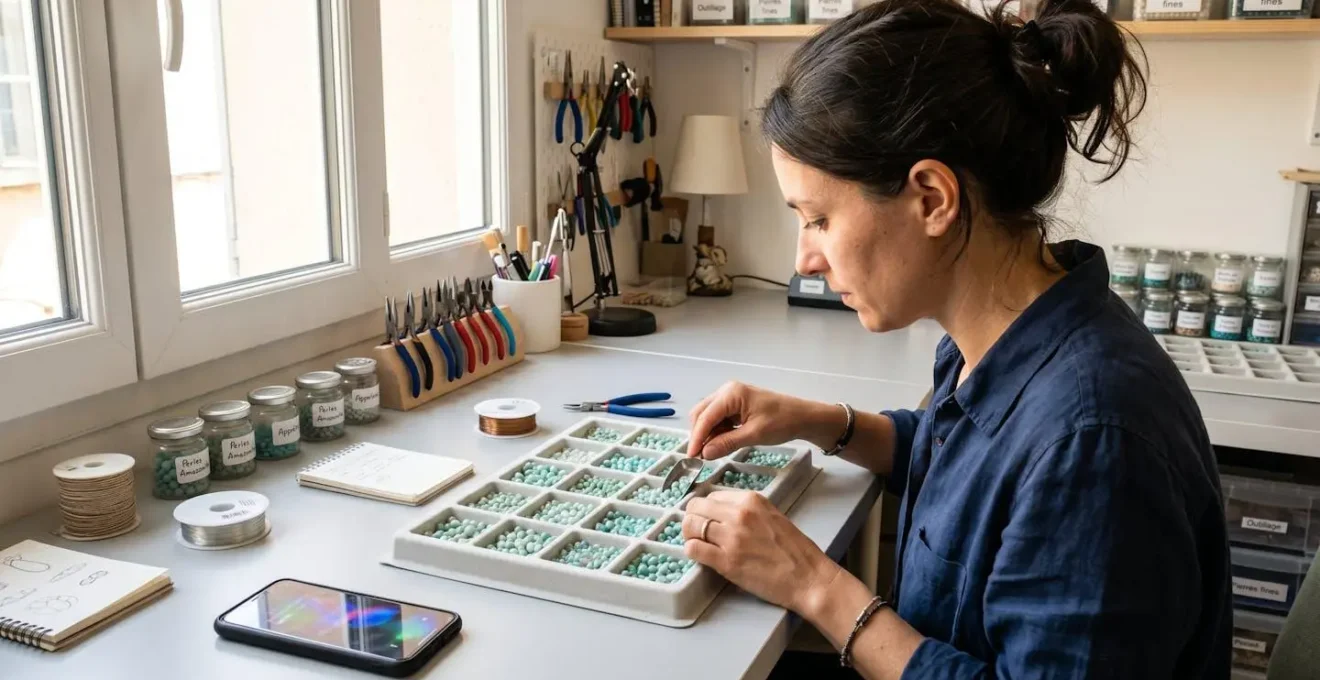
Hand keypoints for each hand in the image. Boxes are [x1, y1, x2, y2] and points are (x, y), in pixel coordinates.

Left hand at [682, 490, 839, 613]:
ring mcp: (731, 537)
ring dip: (689, 535)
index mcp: (751, 500)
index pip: (711, 496)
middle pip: (695, 508)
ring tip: (696, 543)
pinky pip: (693, 549)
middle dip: (691, 519)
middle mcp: (739, 514)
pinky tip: (700, 555)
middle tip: (695, 532)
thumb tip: (720, 513)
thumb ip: (747, 511)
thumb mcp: (772, 516)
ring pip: (690, 526)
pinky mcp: (727, 562)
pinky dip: (692, 551)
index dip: (705, 509)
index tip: (706, 519)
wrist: (808, 578)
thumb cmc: (794, 551)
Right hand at [686, 382, 844, 459]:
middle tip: (700, 456)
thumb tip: (705, 453)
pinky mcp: (734, 405)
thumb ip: (727, 443)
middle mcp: (726, 391)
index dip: (696, 438)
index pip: (705, 417)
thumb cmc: (782, 422)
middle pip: (701, 414)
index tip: (691, 456)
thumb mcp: (754, 435)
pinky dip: (716, 432)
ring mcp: (730, 397)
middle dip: (699, 435)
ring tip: (711, 453)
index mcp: (731, 393)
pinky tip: (720, 444)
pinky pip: (718, 419)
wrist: (802, 417)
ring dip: (707, 434)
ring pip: (708, 417)